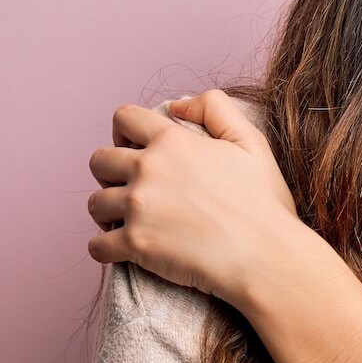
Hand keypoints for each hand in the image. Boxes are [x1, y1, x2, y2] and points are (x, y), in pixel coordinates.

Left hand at [86, 88, 301, 306]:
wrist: (265, 256)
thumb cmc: (263, 205)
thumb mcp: (252, 142)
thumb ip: (216, 108)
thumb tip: (177, 105)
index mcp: (173, 141)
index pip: (124, 118)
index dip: (125, 132)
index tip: (135, 150)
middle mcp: (148, 169)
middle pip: (99, 160)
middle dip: (110, 173)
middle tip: (131, 189)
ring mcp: (138, 208)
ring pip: (95, 203)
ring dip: (106, 212)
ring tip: (127, 222)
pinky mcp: (134, 245)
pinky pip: (96, 245)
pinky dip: (105, 249)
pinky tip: (122, 250)